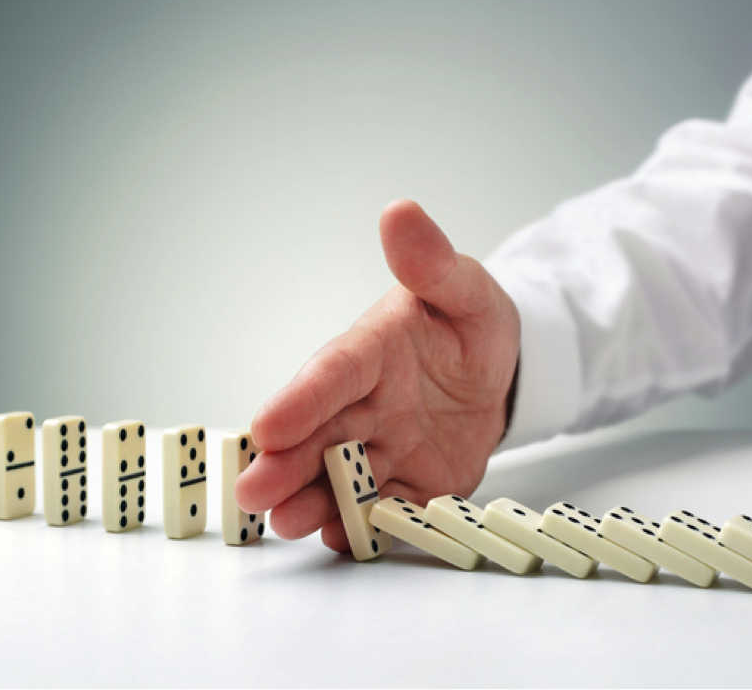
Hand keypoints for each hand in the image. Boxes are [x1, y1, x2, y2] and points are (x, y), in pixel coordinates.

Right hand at [235, 199, 520, 552]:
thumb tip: (399, 212)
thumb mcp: (464, 288)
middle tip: (251, 492)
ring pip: (342, 476)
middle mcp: (365, 402)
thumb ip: (432, 263)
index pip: (333, 372)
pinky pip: (386, 506)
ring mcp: (384, 446)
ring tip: (288, 523)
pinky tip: (343, 539)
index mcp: (371, 350)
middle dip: (285, 463)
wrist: (500, 375)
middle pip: (320, 433)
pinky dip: (365, 525)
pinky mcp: (409, 482)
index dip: (301, 399)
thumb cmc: (471, 323)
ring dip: (313, 500)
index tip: (266, 426)